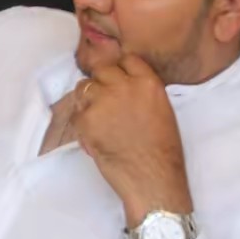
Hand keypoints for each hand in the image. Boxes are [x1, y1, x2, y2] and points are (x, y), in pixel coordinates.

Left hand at [72, 55, 192, 226]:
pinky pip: (76, 114)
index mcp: (148, 83)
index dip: (120, 70)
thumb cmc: (162, 151)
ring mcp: (104, 101)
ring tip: (98, 120)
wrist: (152, 178)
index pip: (127, 60)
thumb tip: (123, 86)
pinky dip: (82, 125)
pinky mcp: (87, 119)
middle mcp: (125, 86)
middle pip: (102, 70)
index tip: (118, 82)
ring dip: (87, 101)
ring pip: (84, 88)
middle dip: (101, 84)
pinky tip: (95, 138)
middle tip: (105, 103)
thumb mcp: (162, 110)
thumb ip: (142, 92)